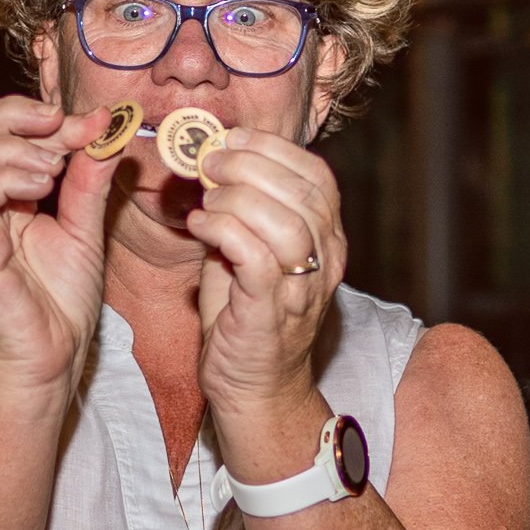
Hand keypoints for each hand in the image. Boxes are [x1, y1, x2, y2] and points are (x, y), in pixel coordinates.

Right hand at [0, 96, 121, 396]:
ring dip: (13, 146)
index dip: (39, 117)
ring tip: (55, 163)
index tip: (91, 121)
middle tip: (59, 123)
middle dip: (12, 114)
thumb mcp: (84, 226)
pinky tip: (43, 185)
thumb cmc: (61, 301)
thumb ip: (89, 179)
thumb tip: (106, 128)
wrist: (53, 359)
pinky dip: (7, 178)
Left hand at [188, 127, 344, 415]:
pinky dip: (224, 231)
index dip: (275, 149)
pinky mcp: (270, 312)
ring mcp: (302, 289)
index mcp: (329, 241)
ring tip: (207, 197)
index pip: (319, 177)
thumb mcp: (250, 254)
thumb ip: (242, 214)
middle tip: (211, 162)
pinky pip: (256, 257)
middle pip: (304, 192)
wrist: (256, 389)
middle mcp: (327, 262)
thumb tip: (212, 167)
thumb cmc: (247, 318)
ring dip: (237, 197)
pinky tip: (200, 226)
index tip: (233, 139)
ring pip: (286, 221)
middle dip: (251, 164)